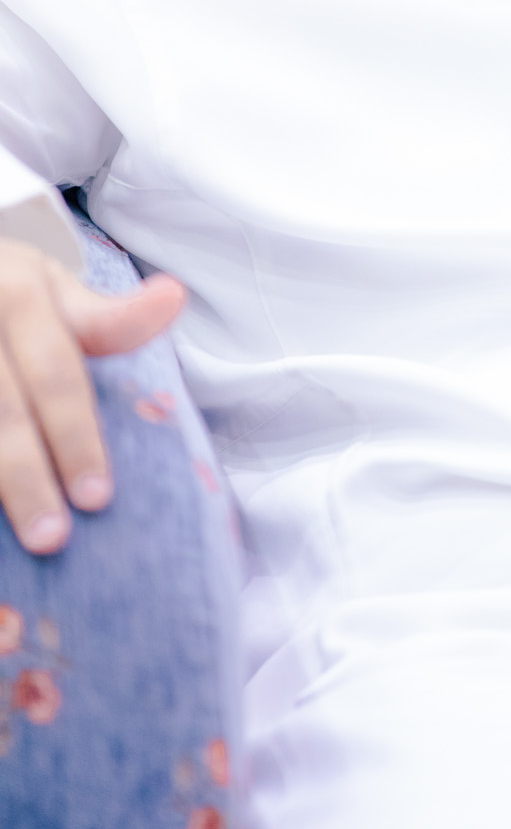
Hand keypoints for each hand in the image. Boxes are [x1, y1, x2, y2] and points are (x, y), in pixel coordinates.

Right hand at [0, 239, 184, 553]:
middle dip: (28, 477)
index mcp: (15, 288)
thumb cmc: (4, 293)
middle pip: (2, 410)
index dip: (75, 436)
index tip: (97, 498)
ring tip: (25, 540)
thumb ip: (106, 316)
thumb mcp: (50, 288)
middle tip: (55, 538)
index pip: (54, 373)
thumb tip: (174, 297)